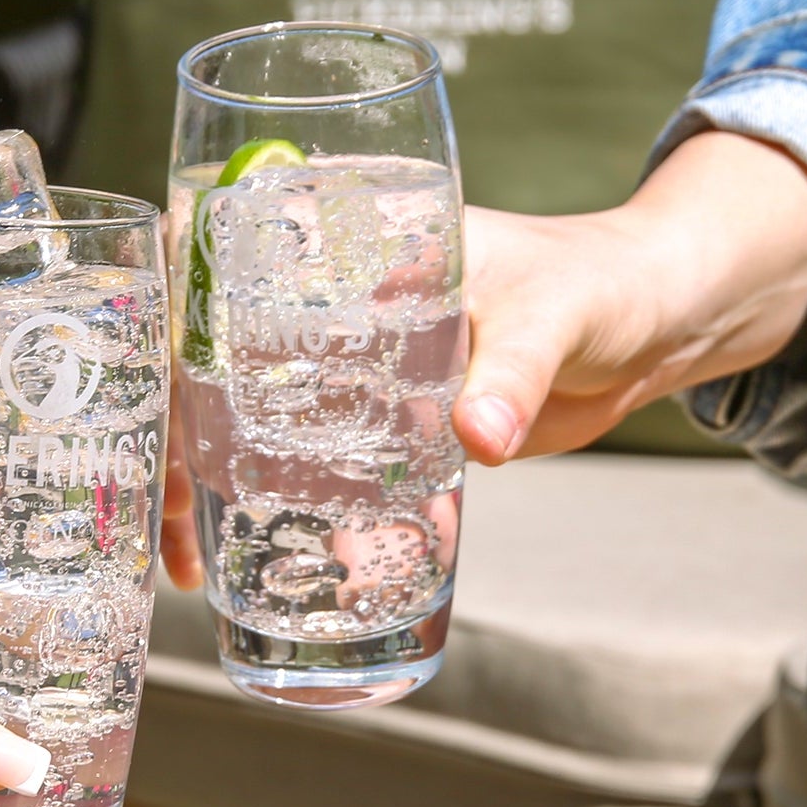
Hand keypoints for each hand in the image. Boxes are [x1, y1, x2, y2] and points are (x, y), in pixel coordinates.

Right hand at [158, 130, 806, 586]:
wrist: (668, 320)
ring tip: (193, 566)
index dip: (161, 326)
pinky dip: (288, 514)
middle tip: (167, 522)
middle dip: (175, 442)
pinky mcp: (390, 424)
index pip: (217, 268)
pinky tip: (264, 566)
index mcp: (349, 240)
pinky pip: (318, 468)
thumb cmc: (610, 280)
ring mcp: (356, 369)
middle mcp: (332, 304)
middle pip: (215, 367)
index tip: (138, 396)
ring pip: (253, 425)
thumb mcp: (555, 312)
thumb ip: (513, 371)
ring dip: (215, 490)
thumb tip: (478, 438)